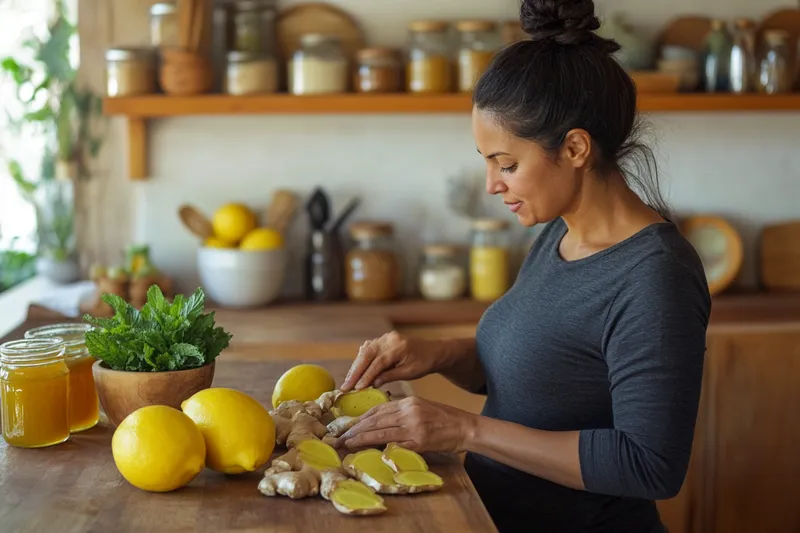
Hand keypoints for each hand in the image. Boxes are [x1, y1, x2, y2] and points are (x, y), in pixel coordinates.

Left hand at [337, 396, 475, 453]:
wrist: (465, 427)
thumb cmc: (443, 419)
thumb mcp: (420, 408)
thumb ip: (401, 412)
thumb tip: (380, 419)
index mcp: (407, 402)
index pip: (377, 409)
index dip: (360, 419)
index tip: (346, 426)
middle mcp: (408, 411)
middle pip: (375, 420)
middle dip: (354, 429)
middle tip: (338, 438)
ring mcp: (413, 427)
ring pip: (380, 432)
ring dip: (360, 439)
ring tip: (346, 445)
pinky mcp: (419, 442)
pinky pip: (394, 445)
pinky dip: (379, 449)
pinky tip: (367, 453)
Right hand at [341, 331, 442, 391]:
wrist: (433, 351)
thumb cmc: (424, 363)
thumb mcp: (410, 373)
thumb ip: (390, 376)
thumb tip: (372, 384)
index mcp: (399, 347)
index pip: (378, 362)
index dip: (366, 376)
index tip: (356, 389)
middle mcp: (390, 339)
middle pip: (367, 354)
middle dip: (355, 372)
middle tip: (345, 387)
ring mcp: (385, 337)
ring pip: (365, 351)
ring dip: (356, 367)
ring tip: (348, 382)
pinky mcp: (383, 339)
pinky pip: (368, 349)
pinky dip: (361, 360)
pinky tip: (355, 371)